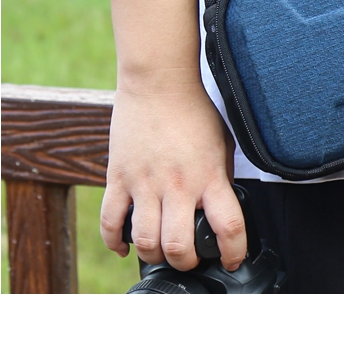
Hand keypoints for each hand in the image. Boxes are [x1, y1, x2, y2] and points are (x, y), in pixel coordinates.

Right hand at [100, 79, 246, 270]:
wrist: (159, 80)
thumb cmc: (194, 108)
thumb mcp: (222, 142)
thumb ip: (220, 177)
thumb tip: (220, 208)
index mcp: (209, 175)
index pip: (228, 227)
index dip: (234, 252)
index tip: (232, 259)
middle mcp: (178, 184)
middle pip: (180, 247)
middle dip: (186, 262)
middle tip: (189, 256)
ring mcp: (145, 182)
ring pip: (145, 242)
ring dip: (154, 255)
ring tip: (160, 249)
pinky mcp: (119, 176)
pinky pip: (110, 222)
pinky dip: (115, 242)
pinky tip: (124, 245)